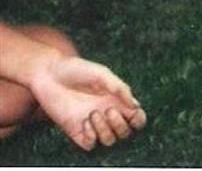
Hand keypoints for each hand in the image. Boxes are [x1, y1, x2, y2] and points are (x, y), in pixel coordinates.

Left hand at [29, 55, 145, 149]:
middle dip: (120, 126)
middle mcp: (106, 113)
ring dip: (105, 130)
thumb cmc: (76, 69)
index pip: (135, 117)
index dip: (139, 120)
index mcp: (116, 99)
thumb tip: (134, 105)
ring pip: (109, 141)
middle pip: (124, 133)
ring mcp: (92, 124)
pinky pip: (90, 144)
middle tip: (109, 110)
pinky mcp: (76, 131)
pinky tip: (84, 122)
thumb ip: (119, 88)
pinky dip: (91, 136)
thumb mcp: (101, 73)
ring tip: (93, 113)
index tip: (132, 113)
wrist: (48, 75)